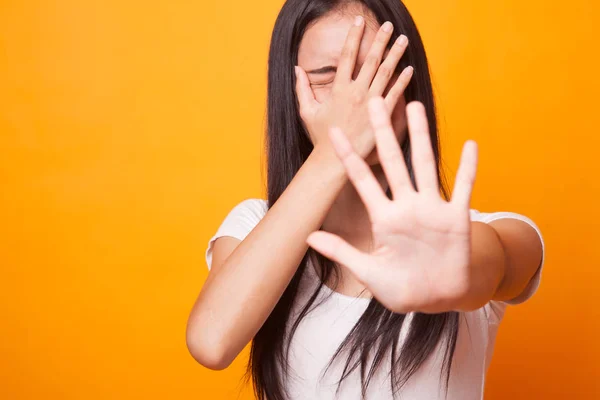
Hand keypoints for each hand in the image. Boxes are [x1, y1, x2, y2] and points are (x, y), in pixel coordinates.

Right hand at [295, 17, 413, 159]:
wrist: (333, 160)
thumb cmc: (320, 137)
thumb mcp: (307, 111)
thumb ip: (302, 88)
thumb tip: (296, 69)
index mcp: (338, 89)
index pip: (347, 56)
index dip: (354, 36)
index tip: (359, 21)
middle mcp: (355, 92)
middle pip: (370, 60)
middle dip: (379, 40)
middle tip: (387, 25)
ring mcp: (370, 103)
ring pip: (385, 73)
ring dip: (395, 54)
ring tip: (402, 39)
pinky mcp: (380, 116)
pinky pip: (394, 94)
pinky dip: (402, 81)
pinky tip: (409, 69)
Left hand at [306, 97, 478, 313]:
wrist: (437, 300)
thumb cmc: (402, 288)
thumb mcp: (368, 272)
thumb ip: (341, 251)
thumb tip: (308, 238)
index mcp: (383, 218)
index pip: (362, 180)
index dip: (349, 157)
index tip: (334, 132)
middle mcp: (406, 206)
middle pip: (393, 161)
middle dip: (383, 132)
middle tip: (374, 102)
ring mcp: (431, 210)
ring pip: (424, 165)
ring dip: (420, 136)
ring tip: (413, 106)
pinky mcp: (456, 219)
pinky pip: (464, 189)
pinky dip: (468, 169)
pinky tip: (470, 145)